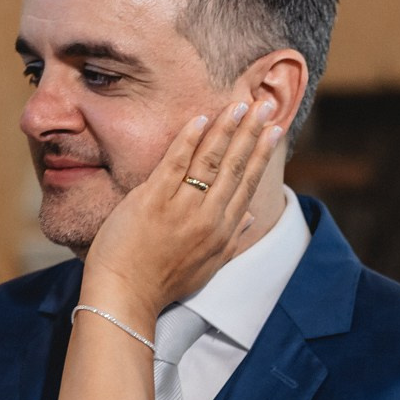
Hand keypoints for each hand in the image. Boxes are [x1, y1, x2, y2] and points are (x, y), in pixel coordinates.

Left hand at [85, 98, 285, 316]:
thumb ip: (229, 240)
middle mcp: (207, 217)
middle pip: (234, 166)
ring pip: (210, 160)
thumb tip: (249, 217)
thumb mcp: (205, 267)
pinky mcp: (152, 201)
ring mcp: (180, 208)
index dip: (261, 154)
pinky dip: (188, 139)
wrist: (125, 295)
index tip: (274, 130)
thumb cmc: (160, 284)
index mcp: (221, 232)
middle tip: (264, 104)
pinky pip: (174, 163)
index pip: (246, 184)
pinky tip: (201, 118)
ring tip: (240, 104)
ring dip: (227, 129)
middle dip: (252, 132)